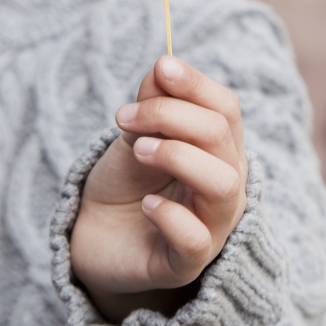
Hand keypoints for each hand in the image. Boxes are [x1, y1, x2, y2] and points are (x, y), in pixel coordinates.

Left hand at [70, 57, 247, 320]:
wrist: (97, 233)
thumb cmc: (127, 180)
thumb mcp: (137, 133)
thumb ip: (154, 102)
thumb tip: (164, 65)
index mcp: (220, 148)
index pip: (226, 108)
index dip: (197, 84)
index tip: (162, 67)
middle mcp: (227, 182)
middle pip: (220, 136)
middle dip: (170, 116)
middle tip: (124, 116)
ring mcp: (214, 223)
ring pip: (222, 182)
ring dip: (177, 155)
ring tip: (138, 150)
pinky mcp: (189, 261)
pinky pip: (196, 238)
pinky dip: (169, 214)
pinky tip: (146, 204)